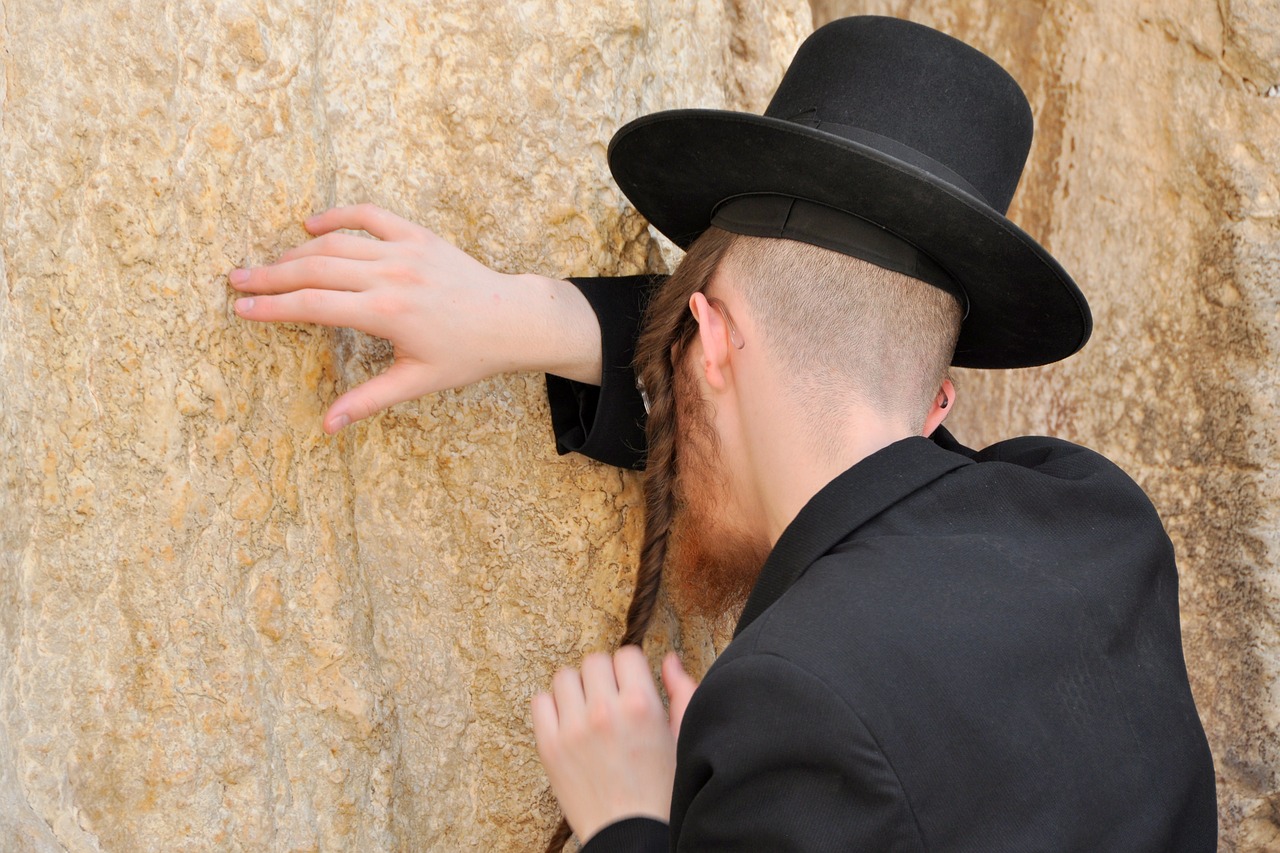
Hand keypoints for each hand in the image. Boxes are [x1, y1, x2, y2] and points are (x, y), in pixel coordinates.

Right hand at [229, 204, 601, 432]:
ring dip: (296, 251)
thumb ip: (368, 400)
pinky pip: (370, 215)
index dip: (273, 307)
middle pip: (314, 269)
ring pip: (336, 243)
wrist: (512, 319)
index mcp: (386, 312)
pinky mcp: (418, 235)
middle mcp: (391, 274)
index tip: (241, 308)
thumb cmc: (468, 355)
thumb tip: (327, 427)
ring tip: (268, 265)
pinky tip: (312, 225)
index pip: (313, 306)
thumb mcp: (418, 382)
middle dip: (270, 275)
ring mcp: (405, 249)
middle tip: (236, 280)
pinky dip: (338, 216)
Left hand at [532, 648, 697, 842]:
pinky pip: (540, 702)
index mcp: (641, 705)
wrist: (630, 835)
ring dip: (576, 689)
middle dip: (604, 676)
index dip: (630, 669)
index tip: (630, 686)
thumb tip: (667, 659)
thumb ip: (681, 691)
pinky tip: (568, 724)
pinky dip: (552, 707)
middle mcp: (604, 711)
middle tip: (609, 700)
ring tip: (587, 711)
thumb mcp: (683, 737)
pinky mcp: (549, 747)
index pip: (625, 654)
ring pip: (564, 677)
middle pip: (594, 661)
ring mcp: (573, 729)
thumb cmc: (662, 791)